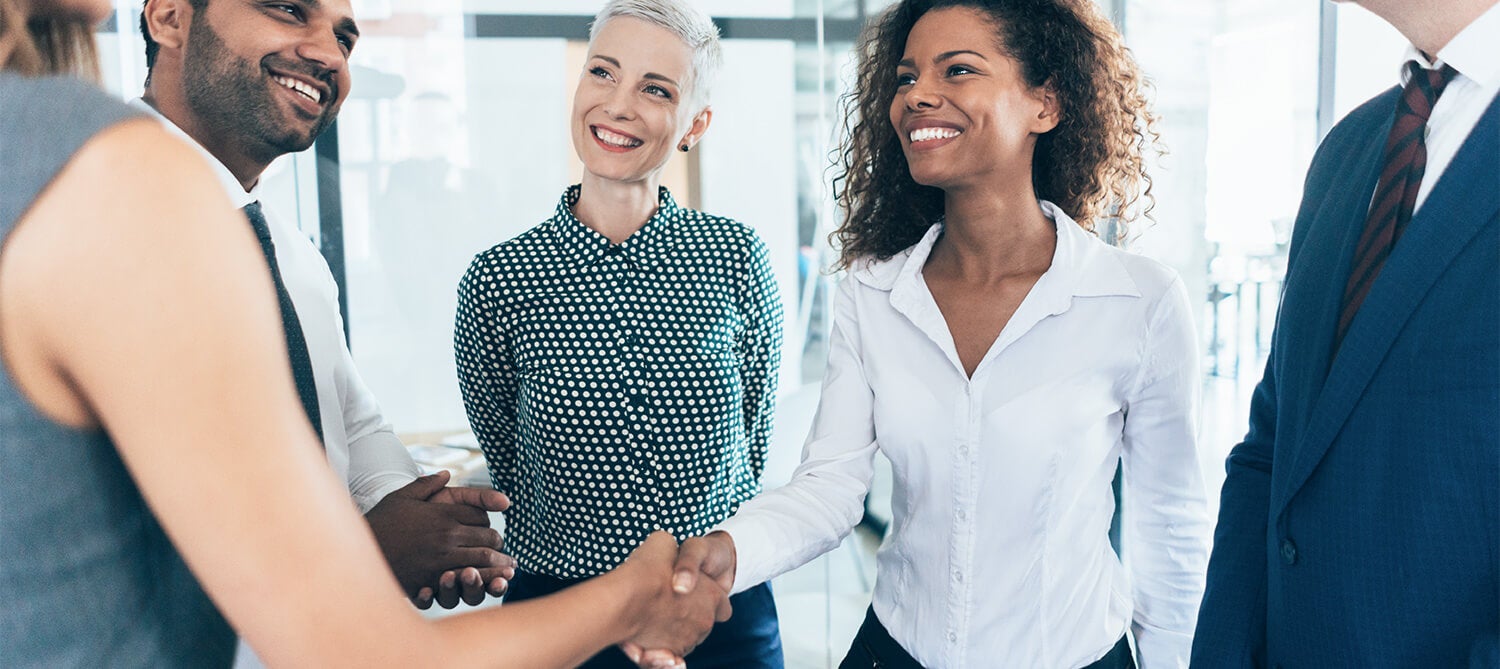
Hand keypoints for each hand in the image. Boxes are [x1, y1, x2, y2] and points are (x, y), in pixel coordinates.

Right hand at [364, 471, 515, 600]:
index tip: (488, 527)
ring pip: (482, 560)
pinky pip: (466, 580)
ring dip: (498, 564)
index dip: (488, 520)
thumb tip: (446, 473)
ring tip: (506, 568)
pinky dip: (481, 580)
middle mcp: (446, 535)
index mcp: (442, 513)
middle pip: (487, 537)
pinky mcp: (432, 579)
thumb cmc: (381, 523)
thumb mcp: (402, 497)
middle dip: (497, 544)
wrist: (358, 552)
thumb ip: (427, 484)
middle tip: (501, 549)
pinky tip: (486, 581)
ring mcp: (441, 558)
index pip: (480, 515)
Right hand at [615, 532, 730, 659]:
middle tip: (665, 604)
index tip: (694, 593)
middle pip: (701, 624)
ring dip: (671, 633)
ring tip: (651, 619)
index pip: (722, 605)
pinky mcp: (669, 655)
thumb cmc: (649, 567)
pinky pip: (668, 655)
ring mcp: (688, 640)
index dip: (709, 598)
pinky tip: (645, 639)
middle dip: (686, 617)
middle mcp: (704, 621)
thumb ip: (677, 556)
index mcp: (712, 596)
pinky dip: (659, 650)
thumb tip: (670, 557)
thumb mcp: (666, 544)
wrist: (626, 595)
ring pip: (684, 640)